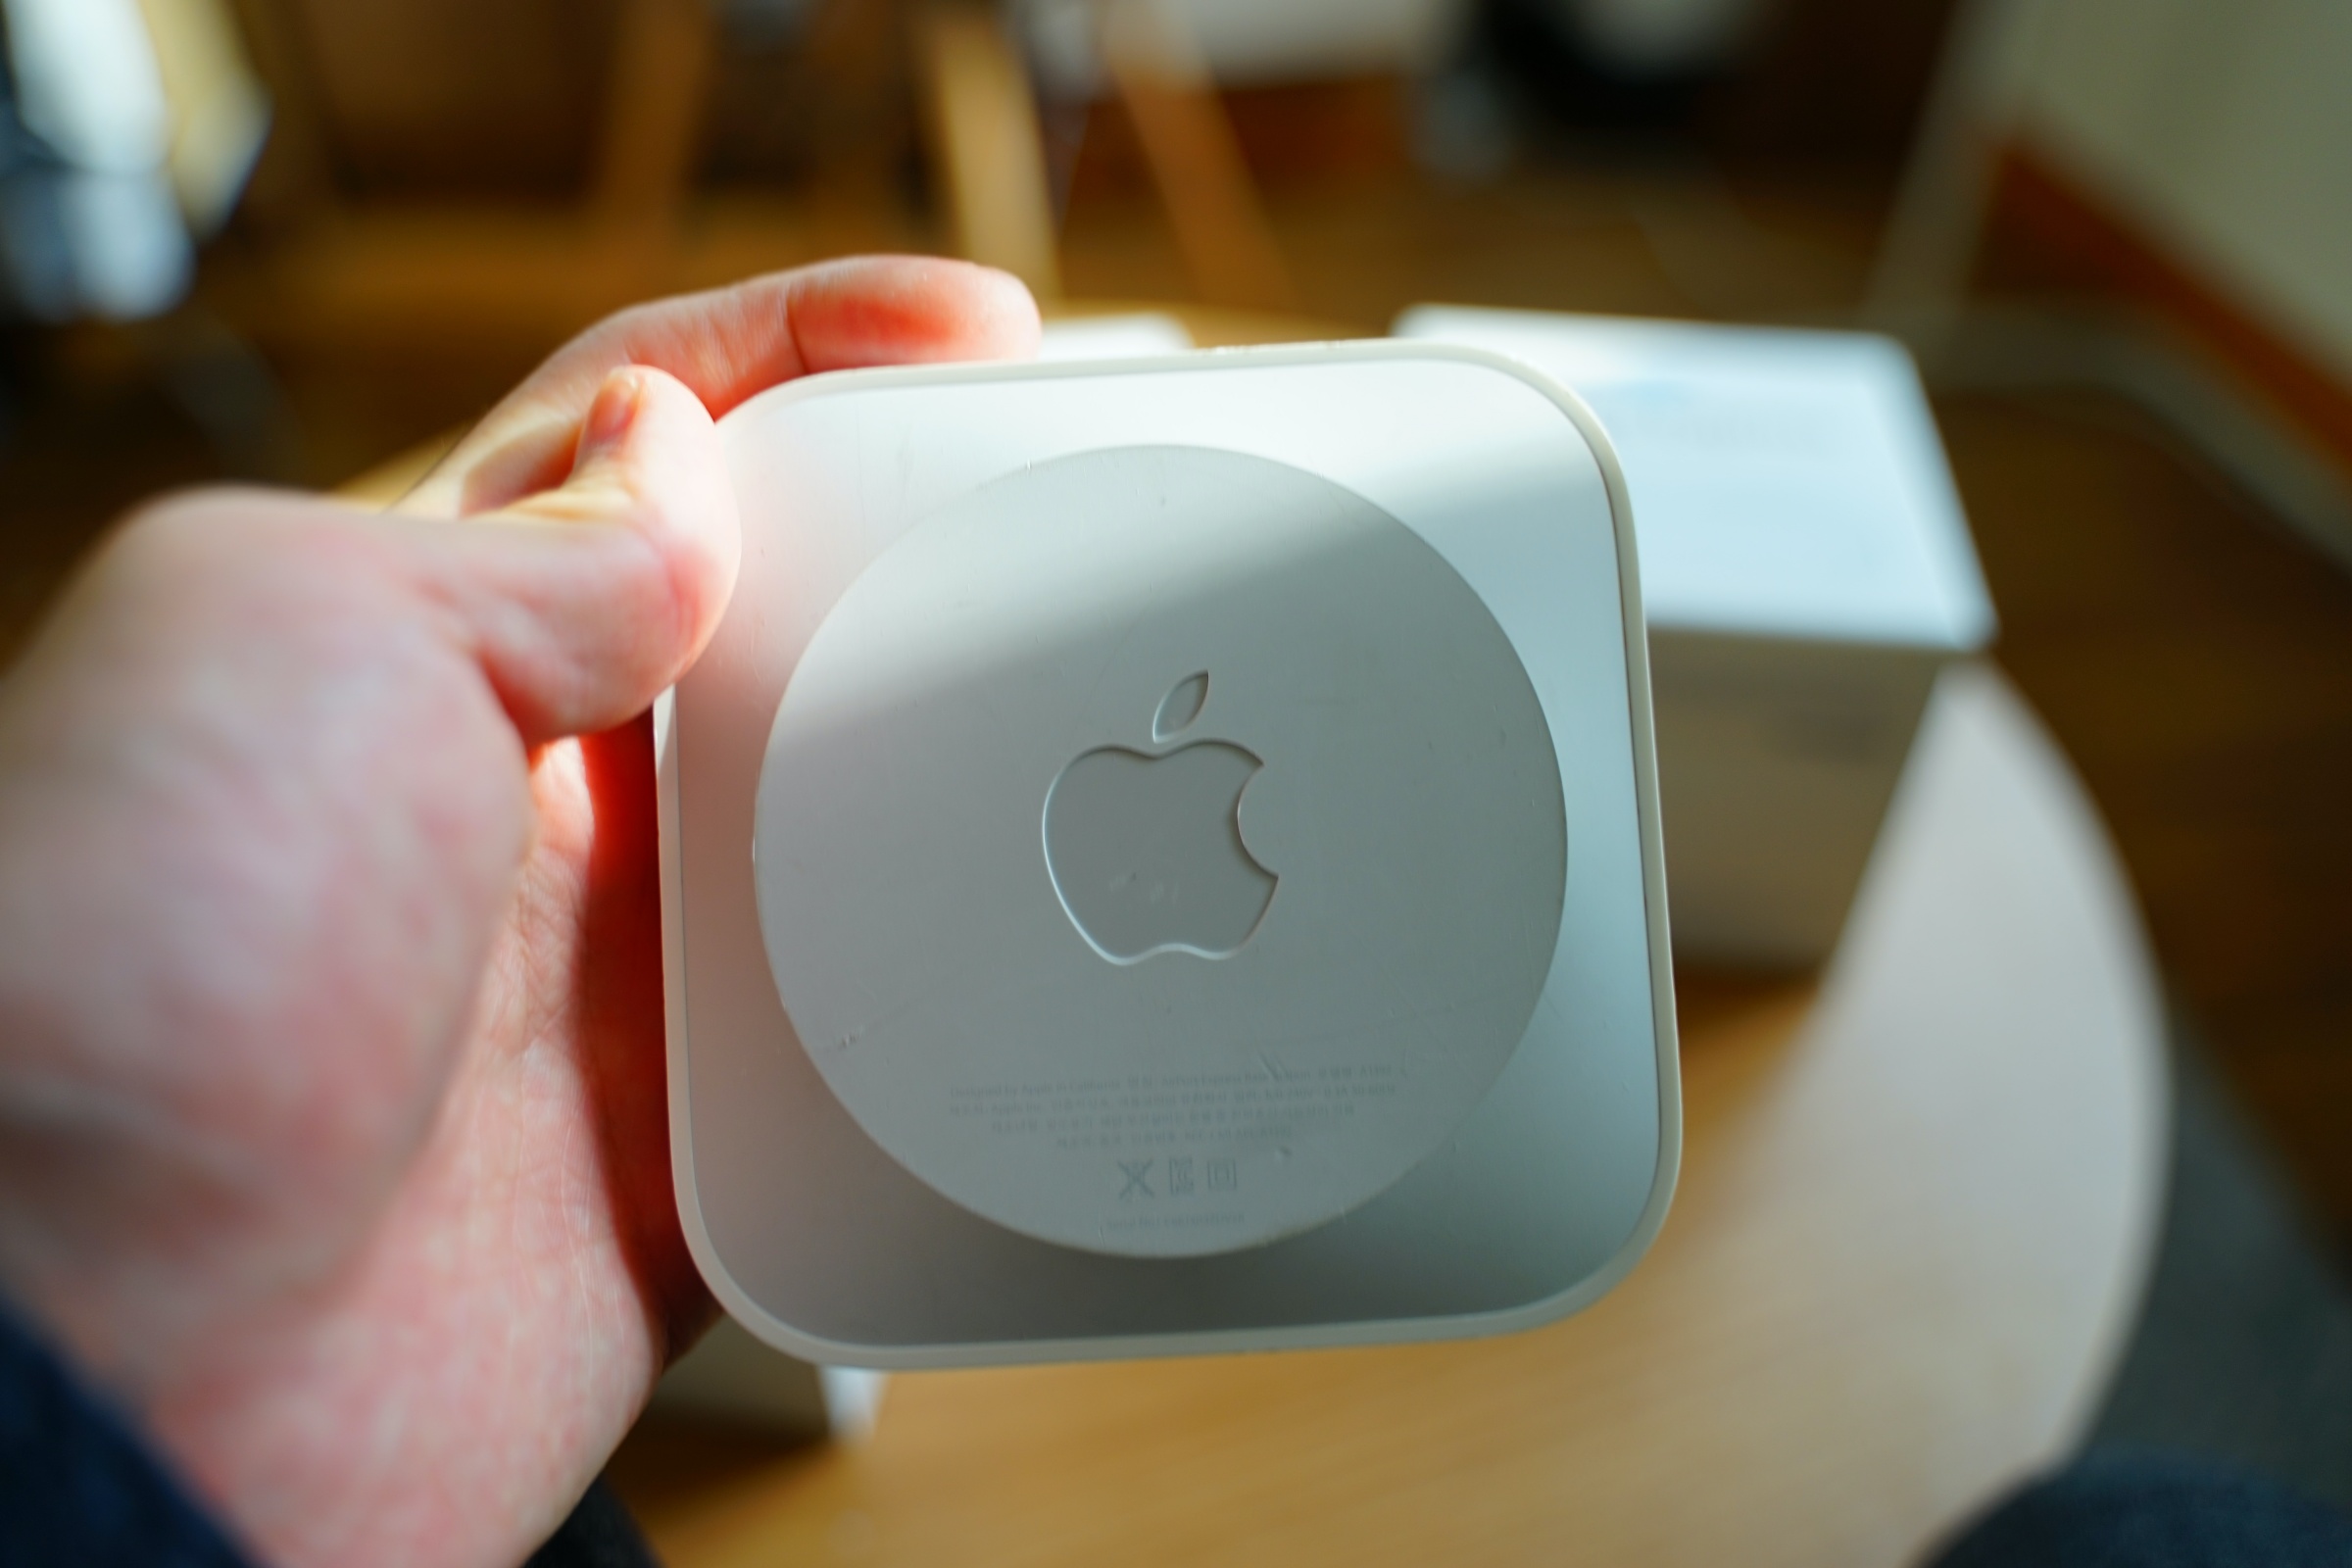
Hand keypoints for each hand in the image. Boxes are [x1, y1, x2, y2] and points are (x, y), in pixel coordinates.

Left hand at [0, 257, 1038, 1567]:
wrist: (113, 1355)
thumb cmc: (124, 971)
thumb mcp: (311, 636)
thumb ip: (534, 545)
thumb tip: (685, 479)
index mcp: (428, 641)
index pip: (650, 444)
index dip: (805, 355)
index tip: (967, 326)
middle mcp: (535, 806)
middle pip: (787, 631)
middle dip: (929, 561)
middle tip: (1073, 521)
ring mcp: (619, 984)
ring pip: (863, 835)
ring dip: (966, 789)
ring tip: (1084, 732)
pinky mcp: (688, 1155)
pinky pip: (875, 1058)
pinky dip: (959, 1011)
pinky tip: (1027, 960)